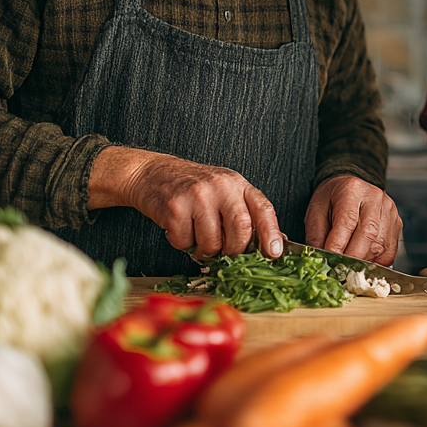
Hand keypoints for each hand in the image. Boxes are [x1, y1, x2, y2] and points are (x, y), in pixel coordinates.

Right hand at [90, 147, 283, 259]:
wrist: (152, 173)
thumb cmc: (192, 188)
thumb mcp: (223, 191)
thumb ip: (241, 211)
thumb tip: (262, 247)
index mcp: (237, 184)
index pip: (263, 209)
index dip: (271, 234)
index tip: (274, 253)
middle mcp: (220, 187)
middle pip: (240, 230)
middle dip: (234, 250)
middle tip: (225, 252)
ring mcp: (197, 196)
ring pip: (212, 243)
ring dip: (205, 250)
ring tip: (197, 235)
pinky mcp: (175, 208)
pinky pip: (185, 243)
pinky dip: (182, 244)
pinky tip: (179, 228)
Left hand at [305, 176, 401, 265]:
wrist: (350, 188)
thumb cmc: (332, 199)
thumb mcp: (316, 211)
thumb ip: (317, 235)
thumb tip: (321, 259)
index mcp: (352, 191)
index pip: (347, 221)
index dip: (338, 245)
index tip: (329, 260)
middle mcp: (375, 199)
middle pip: (368, 234)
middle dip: (352, 257)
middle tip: (339, 269)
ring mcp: (389, 212)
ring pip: (379, 246)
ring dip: (363, 261)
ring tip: (349, 266)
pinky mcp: (396, 224)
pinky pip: (389, 252)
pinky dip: (375, 262)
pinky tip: (363, 261)